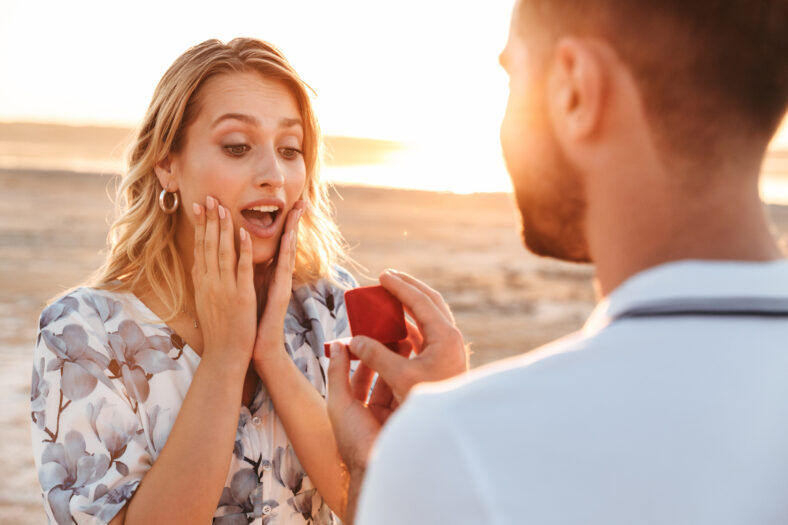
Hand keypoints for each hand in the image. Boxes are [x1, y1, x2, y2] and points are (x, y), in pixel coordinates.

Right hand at [192, 196, 255, 373]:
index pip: (200, 248)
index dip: (200, 226)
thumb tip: (200, 266)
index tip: (199, 207)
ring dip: (222, 228)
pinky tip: (243, 234)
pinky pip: (241, 269)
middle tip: (208, 197)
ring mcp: (224, 288)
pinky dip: (242, 250)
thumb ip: (206, 282)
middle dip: (209, 219)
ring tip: (223, 207)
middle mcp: (210, 282)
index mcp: (203, 282)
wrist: (225, 354)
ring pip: (222, 252)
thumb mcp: (207, 302)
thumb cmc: (219, 330)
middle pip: (208, 245)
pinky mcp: (241, 296)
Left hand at [251, 201, 304, 372]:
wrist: (258, 348)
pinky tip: (287, 237)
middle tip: (302, 202)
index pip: (278, 244)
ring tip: (296, 211)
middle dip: (294, 223)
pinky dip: (284, 252)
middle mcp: (280, 277)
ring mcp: (283, 285)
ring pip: (288, 252)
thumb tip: (246, 257)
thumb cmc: (253, 322)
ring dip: (291, 230)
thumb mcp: (251, 292)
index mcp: (271, 275)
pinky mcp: (281, 294)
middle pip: (288, 244)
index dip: (284, 225)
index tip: (289, 205)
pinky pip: (282, 269)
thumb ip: (252, 274)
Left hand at [326, 338, 410, 475]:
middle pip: (380, 378)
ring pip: (396, 383)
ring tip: (408, 343)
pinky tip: (416, 361)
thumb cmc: (354, 439)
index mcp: (355, 410)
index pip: (359, 377)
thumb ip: (337, 373)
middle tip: (394, 337)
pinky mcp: (409, 417)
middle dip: (386, 358)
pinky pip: (410, 392)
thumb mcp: (339, 402)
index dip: (363, 358)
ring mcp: (393, 415)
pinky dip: (412, 377)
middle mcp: (374, 412)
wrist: (378, 465)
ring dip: (400, 364)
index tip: (369, 338)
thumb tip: (337, 346)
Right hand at [347, 269, 467, 403]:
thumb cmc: (427, 402)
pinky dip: (407, 326)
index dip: (400, 287)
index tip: (382, 276)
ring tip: (387, 298)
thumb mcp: (399, 377)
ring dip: (407, 307)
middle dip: (408, 288)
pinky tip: (391, 327)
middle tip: (387, 277)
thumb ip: (376, 355)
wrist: (447, 425)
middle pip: (430, 302)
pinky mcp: (442, 360)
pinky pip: (424, 334)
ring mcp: (448, 349)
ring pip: (428, 317)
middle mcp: (450, 338)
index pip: (421, 301)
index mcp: (445, 337)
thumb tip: (354, 340)